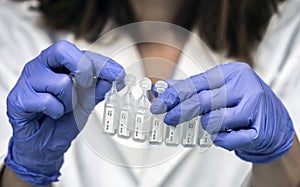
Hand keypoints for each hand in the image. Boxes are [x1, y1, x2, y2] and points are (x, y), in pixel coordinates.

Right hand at [5, 40, 124, 185]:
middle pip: (64, 51)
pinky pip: (48, 101)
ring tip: (63, 108)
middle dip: (84, 70)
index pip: (81, 53)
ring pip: (62, 82)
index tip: (118, 73)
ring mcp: (28, 80)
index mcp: (58, 64)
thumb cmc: (62, 119)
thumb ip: (98, 89)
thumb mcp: (86, 102)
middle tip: (88, 86)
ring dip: (70, 101)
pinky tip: (51, 114)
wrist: (44, 144)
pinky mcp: (19, 97)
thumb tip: (114, 79)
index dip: (102, 63)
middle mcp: (42, 66)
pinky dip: (56, 112)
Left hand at [151, 62, 293, 162]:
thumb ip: (192, 89)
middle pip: (204, 100)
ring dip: (208, 125)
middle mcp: (245, 86)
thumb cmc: (242, 103)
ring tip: (213, 123)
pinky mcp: (259, 129)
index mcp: (232, 73)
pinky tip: (223, 135)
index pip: (197, 83)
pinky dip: (221, 140)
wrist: (275, 122)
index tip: (160, 103)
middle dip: (181, 111)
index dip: (175, 94)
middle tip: (169, 118)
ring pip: (215, 120)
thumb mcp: (219, 89)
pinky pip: (229, 139)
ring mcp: (254, 107)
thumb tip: (162, 89)